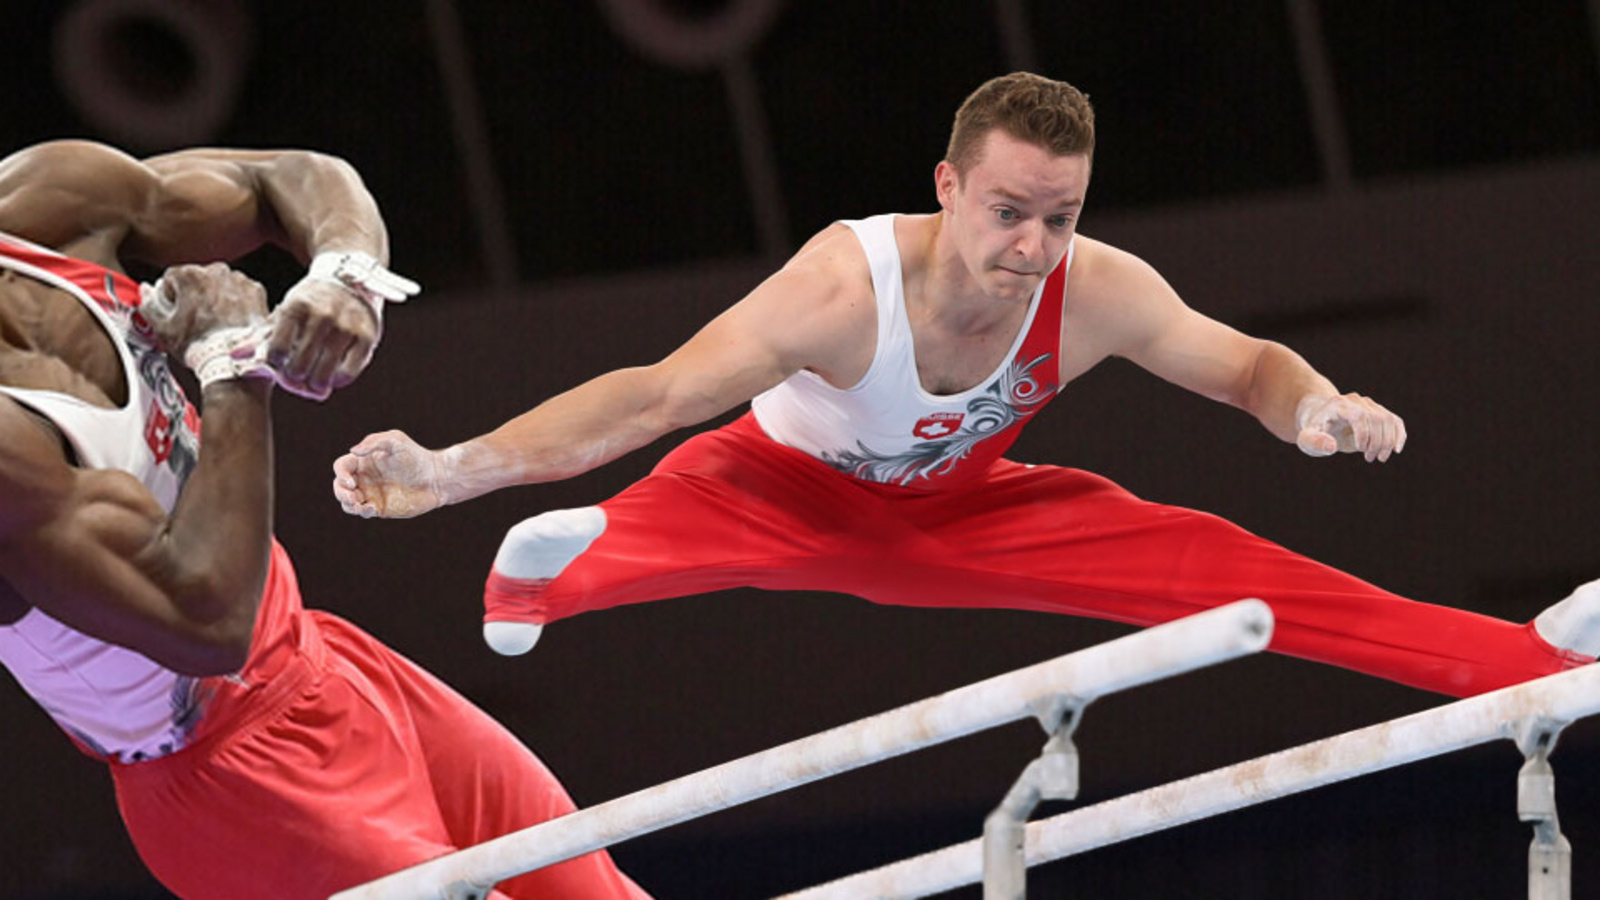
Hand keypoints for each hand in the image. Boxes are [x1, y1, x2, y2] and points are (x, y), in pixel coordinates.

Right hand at [142, 263, 268, 359]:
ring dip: (217, 298)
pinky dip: (237, 303)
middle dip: (195, 296)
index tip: (176, 314)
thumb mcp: (163, 328)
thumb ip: (149, 304)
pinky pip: (241, 293)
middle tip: (197, 321)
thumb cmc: (199, 345)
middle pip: (198, 279)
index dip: (170, 298)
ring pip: (221, 285)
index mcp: (190, 275)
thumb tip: (146, 291)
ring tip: (216, 324)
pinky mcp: (257, 292)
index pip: (171, 279)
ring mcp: (239, 280)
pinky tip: (232, 322)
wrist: (236, 361)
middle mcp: (216, 271)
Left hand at [265, 276, 379, 401]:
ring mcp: (347, 326)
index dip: (275, 365)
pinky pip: (348, 372)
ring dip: (315, 385)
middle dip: (294, 379)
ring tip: (312, 384)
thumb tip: (234, 355)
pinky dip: (338, 381)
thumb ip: (260, 334)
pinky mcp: (367, 336)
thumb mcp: (285, 310)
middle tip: (296, 379)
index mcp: (296, 306)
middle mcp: (323, 315)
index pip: (277, 350)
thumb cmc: (311, 300)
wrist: (350, 278)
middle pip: (299, 366)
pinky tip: (332, 377)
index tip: (279, 365)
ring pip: (324, 373)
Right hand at [332, 430, 448, 518]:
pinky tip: (373, 509)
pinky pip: (362, 511)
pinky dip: (362, 511)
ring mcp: (371, 493)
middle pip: (339, 486)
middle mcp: (364, 477)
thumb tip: (353, 451)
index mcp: (364, 461)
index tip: (351, 481)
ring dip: (348, 504)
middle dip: (341, 492)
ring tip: (359, 505)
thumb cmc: (417, 457)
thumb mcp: (396, 441)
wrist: (436, 479)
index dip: (341, 473)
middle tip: (353, 496)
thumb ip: (374, 442)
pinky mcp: (379, 507)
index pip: (342, 466)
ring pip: (347, 502)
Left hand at [1295, 392, 1406, 461]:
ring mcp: (1369, 405)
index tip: (1360, 449)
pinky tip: (1396, 450)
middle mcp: (1356, 401)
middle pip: (1377, 419)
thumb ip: (1314, 442)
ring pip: (1389, 420)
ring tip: (1379, 458)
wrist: (1322, 419)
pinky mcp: (1379, 412)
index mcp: (1339, 404)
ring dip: (1388, 442)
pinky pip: (1395, 421)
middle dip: (1377, 442)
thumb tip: (1331, 446)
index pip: (1359, 415)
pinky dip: (1399, 435)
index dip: (1364, 434)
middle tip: (1370, 459)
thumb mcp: (1306, 438)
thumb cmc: (1314, 430)